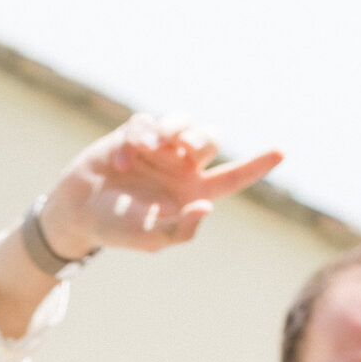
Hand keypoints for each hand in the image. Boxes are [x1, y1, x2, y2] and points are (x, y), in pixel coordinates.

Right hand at [38, 112, 283, 263]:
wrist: (78, 211)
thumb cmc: (117, 230)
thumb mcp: (151, 239)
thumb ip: (181, 229)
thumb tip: (208, 207)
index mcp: (193, 193)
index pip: (232, 178)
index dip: (257, 164)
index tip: (282, 150)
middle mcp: (181, 168)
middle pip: (210, 139)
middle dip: (202, 139)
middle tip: (185, 150)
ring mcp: (160, 148)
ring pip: (185, 122)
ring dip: (174, 129)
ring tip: (152, 146)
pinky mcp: (137, 133)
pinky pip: (149, 122)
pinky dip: (139, 136)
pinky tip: (122, 158)